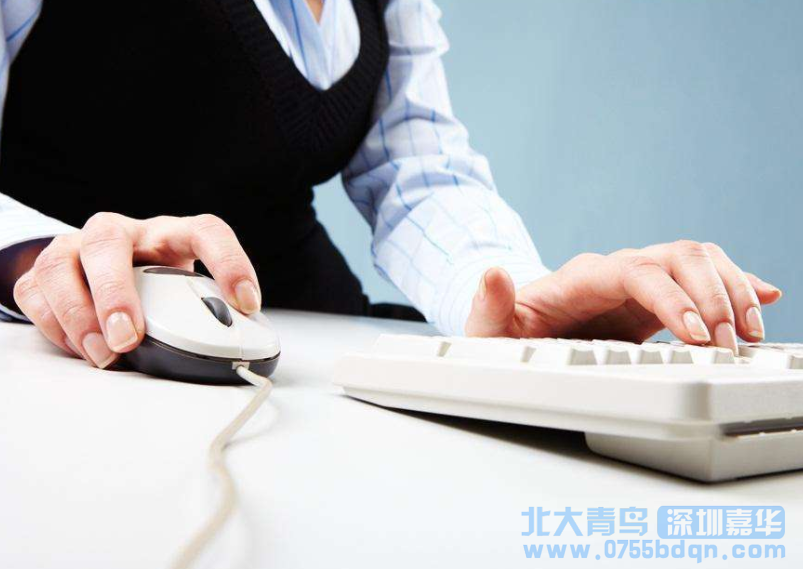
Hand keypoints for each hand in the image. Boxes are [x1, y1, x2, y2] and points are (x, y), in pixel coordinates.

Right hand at [13, 213, 259, 367]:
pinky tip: (81, 348)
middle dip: (115, 293)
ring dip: (78, 314)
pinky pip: (35, 291)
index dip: (230, 263)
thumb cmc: (157, 282)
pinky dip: (54, 324)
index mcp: (172, 233)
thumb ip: (202, 310)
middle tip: (129, 338)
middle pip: (108, 241)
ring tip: (104, 354)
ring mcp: (78, 246)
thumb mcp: (186, 290)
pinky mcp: (45, 269)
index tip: (247, 303)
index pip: (207, 232)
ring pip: (60, 263)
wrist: (111, 270)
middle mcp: (123, 232)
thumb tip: (224, 346)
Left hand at [465, 240, 781, 351]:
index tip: (695, 334)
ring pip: (698, 260)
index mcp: (583, 277)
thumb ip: (491, 305)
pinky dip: (737, 284)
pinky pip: (704, 279)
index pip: (637, 271)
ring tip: (749, 334)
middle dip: (712, 297)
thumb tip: (492, 272)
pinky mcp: (657, 299)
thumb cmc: (508, 332)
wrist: (522, 332)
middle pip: (678, 256)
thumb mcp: (489, 329)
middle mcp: (617, 271)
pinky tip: (765, 296)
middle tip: (728, 345)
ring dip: (732, 290)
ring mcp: (641, 282)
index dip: (670, 297)